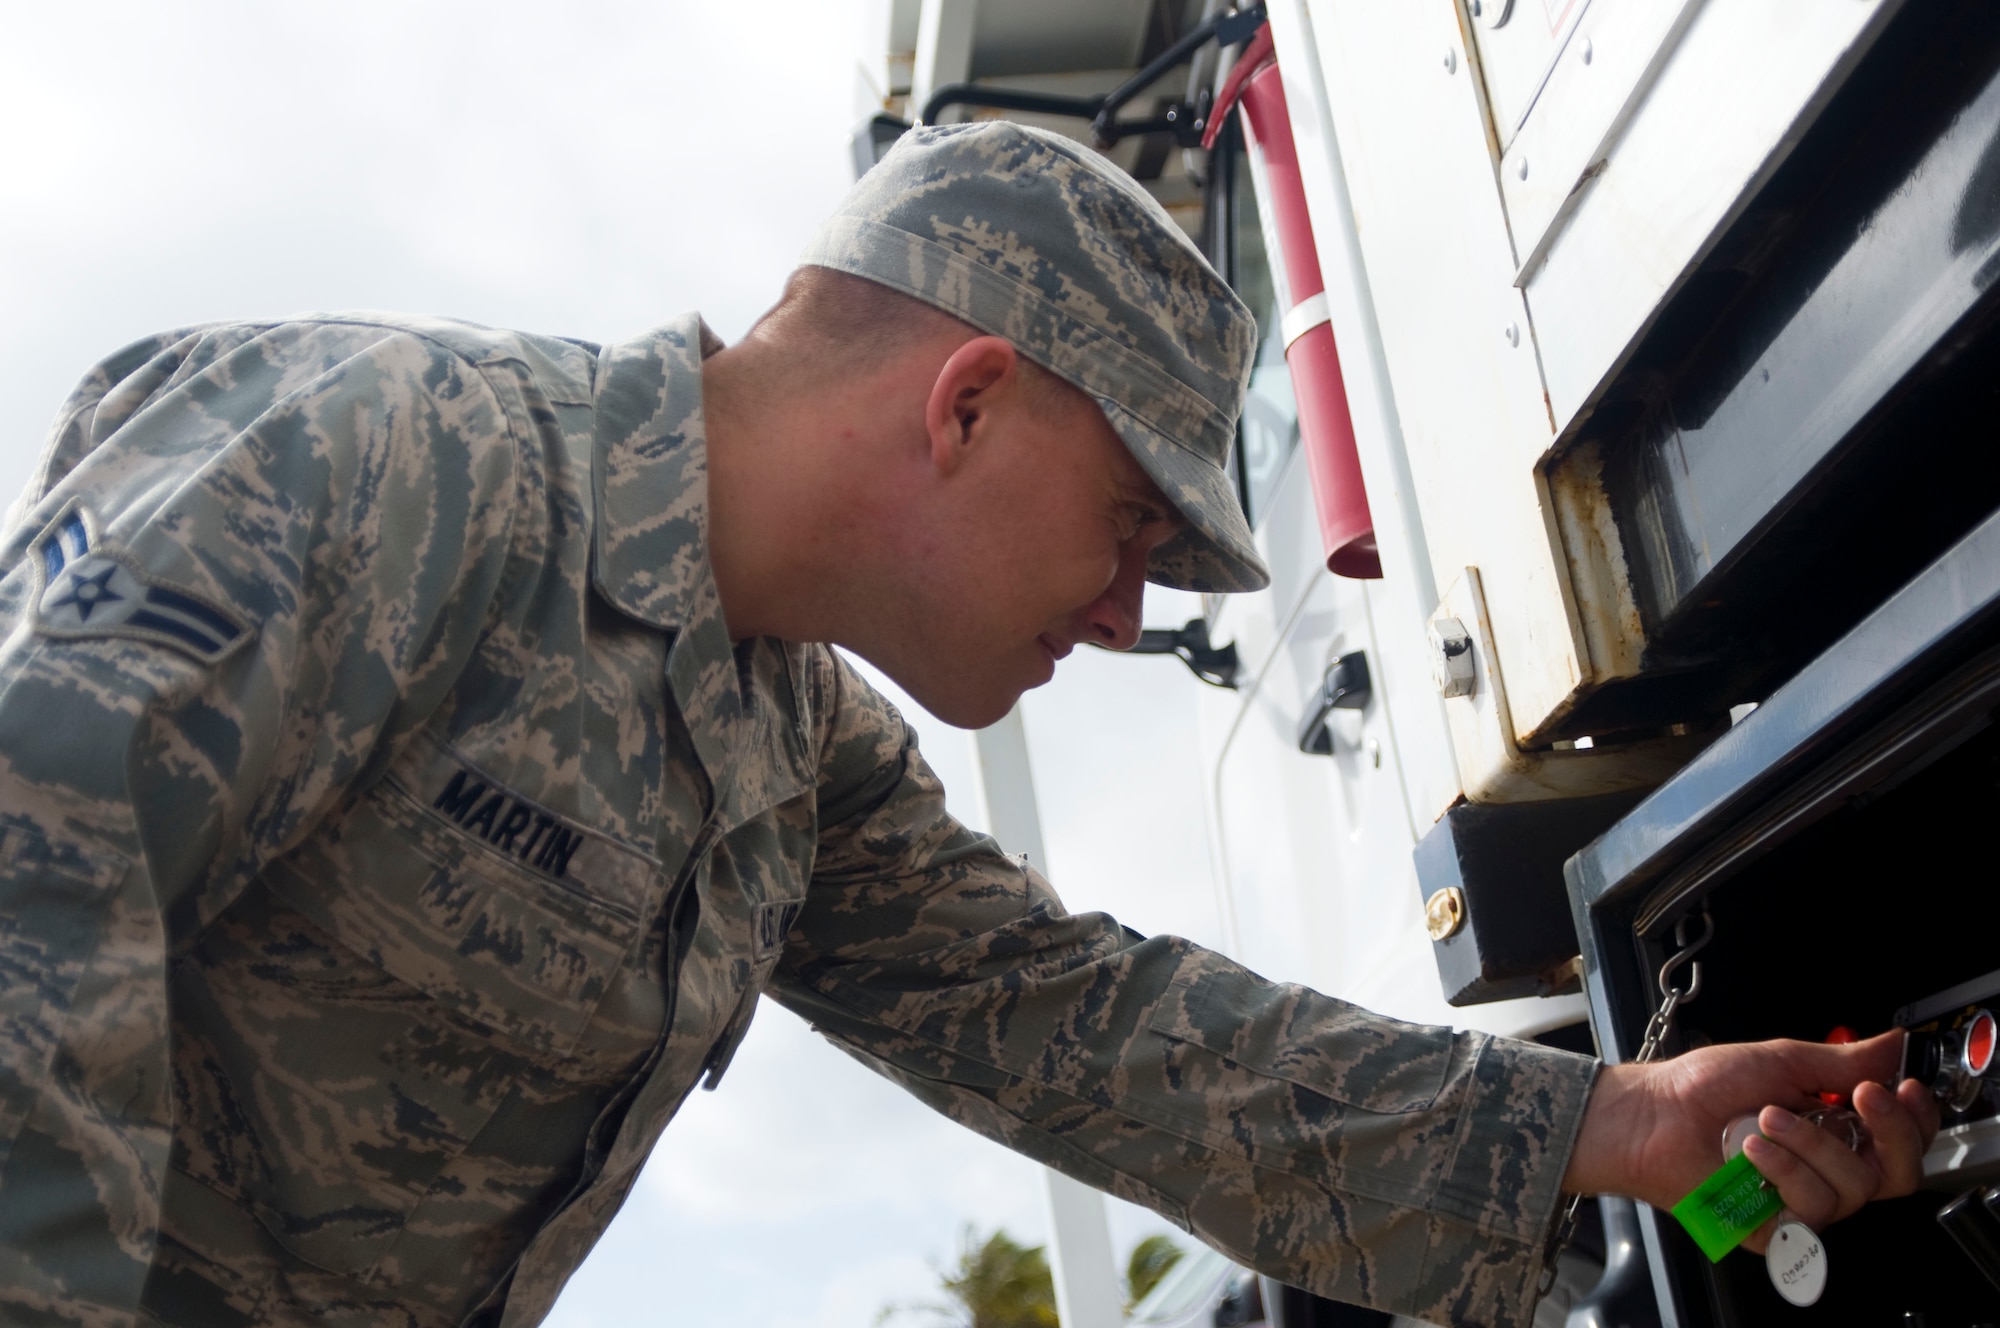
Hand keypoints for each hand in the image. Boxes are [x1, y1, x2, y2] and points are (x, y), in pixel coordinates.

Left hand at [1561, 1032, 1940, 1253]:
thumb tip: (1893, 1044)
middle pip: (1898, 1173)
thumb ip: (1843, 1061)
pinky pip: (1811, 1212)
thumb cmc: (1701, 1087)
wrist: (1650, 1114)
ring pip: (1854, 1189)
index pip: (1903, 1136)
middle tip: (1860, 1096)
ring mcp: (1803, 1199)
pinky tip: (1752, 1151)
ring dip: (1812, 1144)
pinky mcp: (1778, 1229)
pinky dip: (1784, 1173)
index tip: (1902, 1087)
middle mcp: (1827, 1167)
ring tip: (1767, 1118)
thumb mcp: (1780, 1061)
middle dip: (1888, 1132)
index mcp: (1834, 1127)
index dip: (1915, 1118)